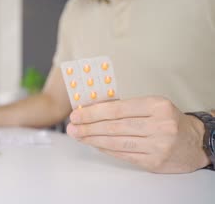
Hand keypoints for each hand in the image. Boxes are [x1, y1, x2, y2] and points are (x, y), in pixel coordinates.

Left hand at [66, 96, 210, 172]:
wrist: (194, 142)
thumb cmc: (168, 120)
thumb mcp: (151, 105)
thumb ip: (125, 107)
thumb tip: (92, 108)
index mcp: (157, 106)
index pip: (117, 108)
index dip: (93, 112)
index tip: (77, 113)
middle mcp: (159, 125)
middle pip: (114, 126)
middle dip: (88, 126)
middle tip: (72, 126)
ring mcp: (158, 145)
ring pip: (116, 142)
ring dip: (92, 139)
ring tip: (78, 135)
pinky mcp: (154, 161)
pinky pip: (123, 154)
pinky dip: (105, 149)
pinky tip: (94, 144)